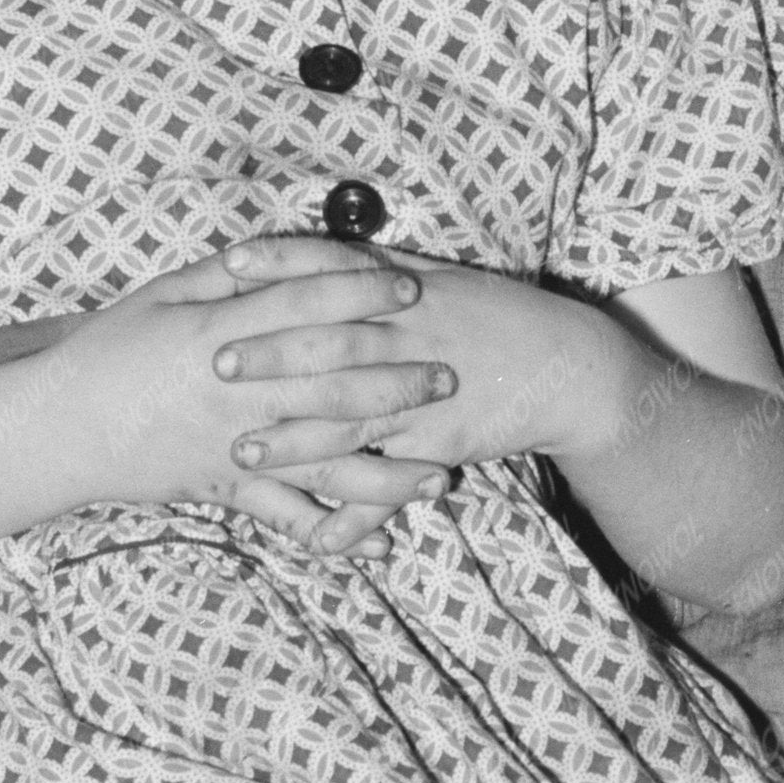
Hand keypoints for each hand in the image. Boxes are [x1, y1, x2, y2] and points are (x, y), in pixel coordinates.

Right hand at [42, 240, 444, 541]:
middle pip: (333, 384)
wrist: (58, 425)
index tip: (412, 290)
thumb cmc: (110, 349)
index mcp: (222, 334)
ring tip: (440, 474)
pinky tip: (382, 542)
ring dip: (389, 471)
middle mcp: (238, 393)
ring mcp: (236, 446)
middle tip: (449, 377)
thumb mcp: (164, 295)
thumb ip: (228, 276)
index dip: (362, 296)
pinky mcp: (228, 488)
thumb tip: (285, 252)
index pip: (307, 309)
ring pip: (325, 462)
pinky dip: (337, 533)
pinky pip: (289, 516)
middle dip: (397, 382)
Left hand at [249, 260, 639, 475]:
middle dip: (271, 354)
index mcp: (407, 291)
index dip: (280, 266)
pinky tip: (316, 530)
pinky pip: (390, 481)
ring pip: (351, 416)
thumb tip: (315, 252)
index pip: (334, 269)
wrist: (568, 368)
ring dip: (293, 438)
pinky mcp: (441, 444)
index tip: (229, 266)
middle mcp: (412, 338)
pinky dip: (354, 509)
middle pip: (331, 343)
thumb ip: (378, 269)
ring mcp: (425, 394)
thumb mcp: (442, 280)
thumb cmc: (497, 317)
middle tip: (215, 363)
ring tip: (242, 450)